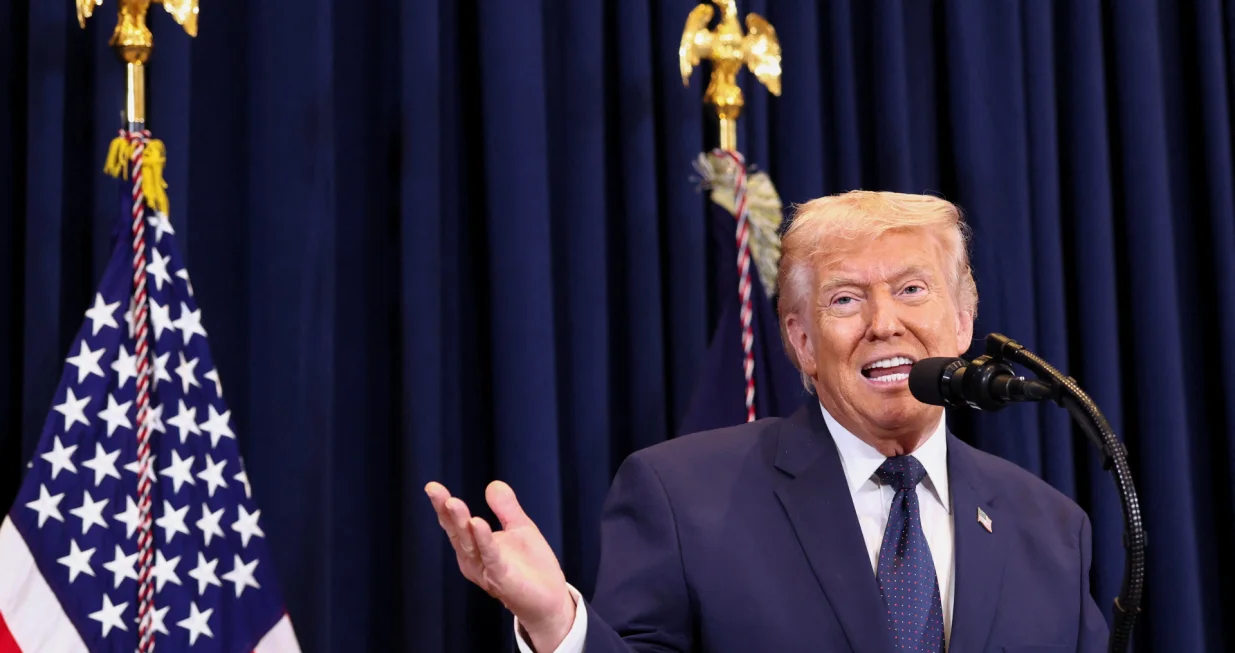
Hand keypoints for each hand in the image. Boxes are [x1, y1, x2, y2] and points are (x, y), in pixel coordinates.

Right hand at [425, 480, 576, 650]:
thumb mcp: (519, 528)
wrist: (550, 598)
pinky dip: (483, 540)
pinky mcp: (501, 579)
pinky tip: (477, 523)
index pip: (455, 523)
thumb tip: (493, 484)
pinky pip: (491, 557)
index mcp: (474, 546)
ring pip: (469, 544)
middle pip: (457, 532)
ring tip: (453, 502)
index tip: (432, 486)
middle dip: (447, 512)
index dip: (442, 505)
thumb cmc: (531, 566)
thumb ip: (506, 508)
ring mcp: (485, 570)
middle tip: (436, 491)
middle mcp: (473, 559)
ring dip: (461, 522)